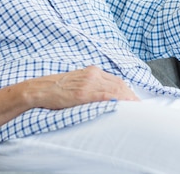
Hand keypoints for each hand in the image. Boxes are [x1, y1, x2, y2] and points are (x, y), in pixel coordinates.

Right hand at [22, 66, 139, 109]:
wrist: (40, 89)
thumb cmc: (57, 89)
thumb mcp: (78, 82)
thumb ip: (92, 85)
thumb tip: (107, 96)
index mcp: (92, 71)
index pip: (116, 80)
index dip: (128, 90)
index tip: (135, 100)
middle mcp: (93, 74)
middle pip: (119, 84)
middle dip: (131, 95)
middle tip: (140, 106)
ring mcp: (88, 82)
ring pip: (115, 89)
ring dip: (127, 99)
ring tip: (136, 108)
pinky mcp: (83, 92)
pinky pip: (104, 95)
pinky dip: (116, 99)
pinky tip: (123, 105)